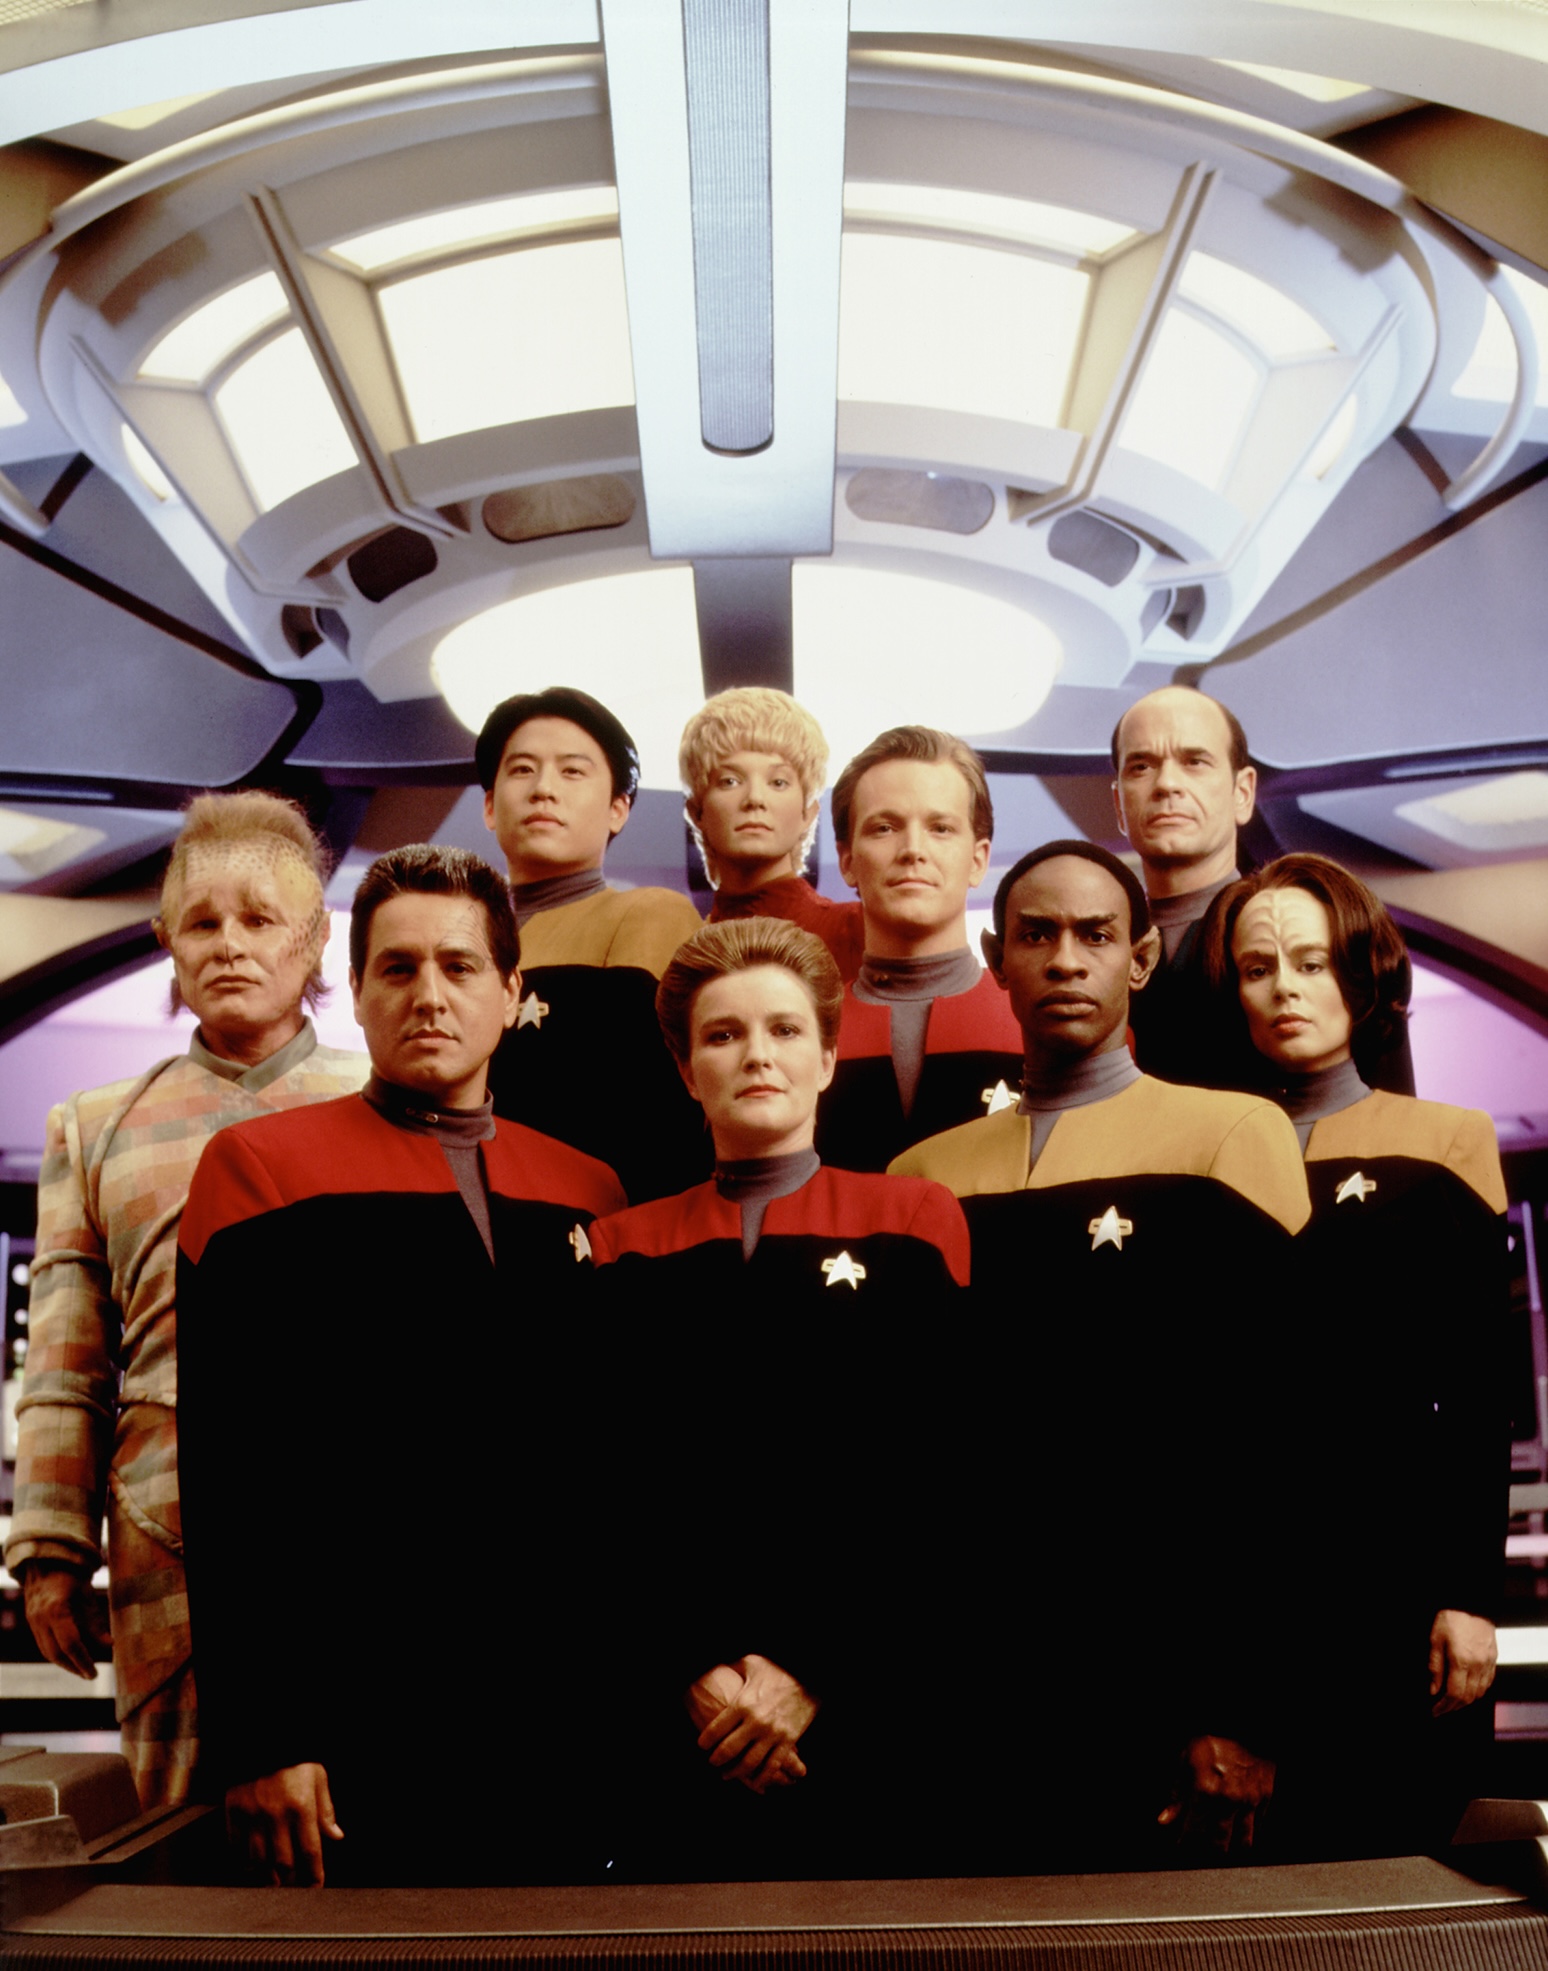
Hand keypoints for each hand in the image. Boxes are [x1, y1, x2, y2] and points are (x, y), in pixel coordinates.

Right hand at [21, 1562, 109, 1678]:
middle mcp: (40, 1618)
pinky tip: (71, 1655)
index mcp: (56, 1609)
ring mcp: (32, 1620)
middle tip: (90, 1674)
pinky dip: (57, 1652)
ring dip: (64, 1663)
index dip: (83, 1661)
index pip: (70, 1644)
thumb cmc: (72, 1573)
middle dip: (74, 1666)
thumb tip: (110, 1645)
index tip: (95, 1673)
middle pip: (55, 1653)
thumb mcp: (87, 1594)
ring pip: (46, 1651)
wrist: (47, 1558)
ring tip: (82, 1668)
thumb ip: (95, 1622)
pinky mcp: (31, 1621)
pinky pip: (43, 1643)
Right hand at [225, 1764, 342, 1884]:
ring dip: (268, 1875)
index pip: (310, 1850)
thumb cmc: (294, 1757)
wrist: (262, 1738)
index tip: (316, 1886)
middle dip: (292, 1881)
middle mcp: (277, 1814)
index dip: (314, 1874)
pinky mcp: (233, 1812)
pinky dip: (244, 1861)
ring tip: (275, 1881)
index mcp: (302, 1805)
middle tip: (295, 1887)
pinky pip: (236, 1848)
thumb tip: (335, 1836)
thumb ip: (326, 1809)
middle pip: (284, 1862)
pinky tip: (252, 1865)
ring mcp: (253, 1815)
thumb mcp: (318, 1776)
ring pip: (259, 1860)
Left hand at [695, 1654, 818, 1794]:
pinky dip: (762, 1777)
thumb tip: (716, 1669)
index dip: (705, 1741)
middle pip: (729, 1749)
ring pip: (749, 1762)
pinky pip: (772, 1765)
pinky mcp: (788, 1740)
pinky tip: (755, 1782)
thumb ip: (733, 1669)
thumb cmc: (779, 1670)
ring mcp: (773, 1733)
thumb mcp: (752, 1664)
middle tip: (712, 1762)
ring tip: (727, 1775)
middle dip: (716, 1760)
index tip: (701, 1745)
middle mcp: (756, 1721)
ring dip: (735, 1772)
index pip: (716, 1729)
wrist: (810, 1677)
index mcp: (743, 1703)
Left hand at [1158, 1735, 1274, 1858]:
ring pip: (1243, 1840)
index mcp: (1205, 1791)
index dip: (1185, 1840)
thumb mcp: (1186, 1758)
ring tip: (1225, 1846)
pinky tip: (1244, 1830)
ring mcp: (1249, 1801)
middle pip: (1220, 1842)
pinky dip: (1251, 1830)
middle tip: (1204, 1849)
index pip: (1192, 1829)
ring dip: (1233, 1846)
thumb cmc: (1214, 1737)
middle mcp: (1228, 1801)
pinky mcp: (1266, 1797)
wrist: (1248, 1724)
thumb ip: (1177, 1792)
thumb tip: (1165, 1818)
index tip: (1181, 1844)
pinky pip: (1259, 1824)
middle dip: (1210, 1850)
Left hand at [1429, 1609, 1496, 1714]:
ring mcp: (1488, 1663)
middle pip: (1468, 1697)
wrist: (1471, 1603)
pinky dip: (1478, 1691)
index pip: (1454, 1694)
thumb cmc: (1450, 1618)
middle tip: (1442, 1710)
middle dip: (1454, 1707)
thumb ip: (1435, 1666)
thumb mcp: (1435, 1639)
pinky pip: (1488, 1682)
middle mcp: (1477, 1665)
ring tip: (1453, 1703)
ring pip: (1480, 1693)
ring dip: (1466, 1702)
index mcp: (1461, 1661)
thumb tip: (1434, 1689)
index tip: (1435, 1711)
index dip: (1444, 1706)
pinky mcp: (1493, 1659)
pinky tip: (1469, 1690)